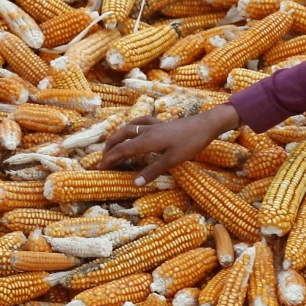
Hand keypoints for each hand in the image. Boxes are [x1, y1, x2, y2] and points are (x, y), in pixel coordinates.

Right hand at [101, 104, 240, 183]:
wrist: (206, 125)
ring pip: (129, 128)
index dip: (109, 159)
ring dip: (118, 136)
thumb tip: (135, 183)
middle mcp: (146, 131)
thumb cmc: (191, 143)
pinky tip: (133, 127)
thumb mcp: (172, 160)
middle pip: (121, 137)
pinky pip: (142, 121)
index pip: (122, 150)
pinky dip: (133, 125)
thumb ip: (153, 171)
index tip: (99, 168)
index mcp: (146, 141)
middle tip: (102, 158)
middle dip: (109, 147)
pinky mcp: (161, 123)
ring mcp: (154, 125)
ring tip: (112, 144)